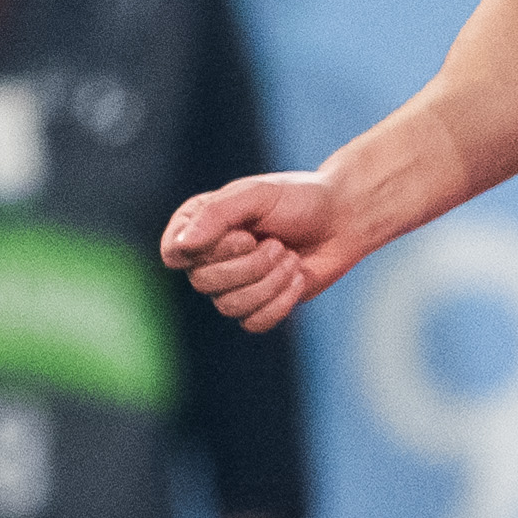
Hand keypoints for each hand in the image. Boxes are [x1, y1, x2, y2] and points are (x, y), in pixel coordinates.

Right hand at [163, 170, 356, 332]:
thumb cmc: (299, 199)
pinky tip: (298, 278)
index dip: (208, 252)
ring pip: (229, 306)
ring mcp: (232, 285)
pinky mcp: (259, 306)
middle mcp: (208, 258)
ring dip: (269, 282)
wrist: (344, 220)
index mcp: (199, 225)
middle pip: (204, 283)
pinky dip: (281, 301)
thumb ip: (216, 214)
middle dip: (250, 265)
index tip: (243, 235)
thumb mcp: (256, 195)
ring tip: (291, 258)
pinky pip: (253, 322)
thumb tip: (182, 246)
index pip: (174, 254)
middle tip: (278, 244)